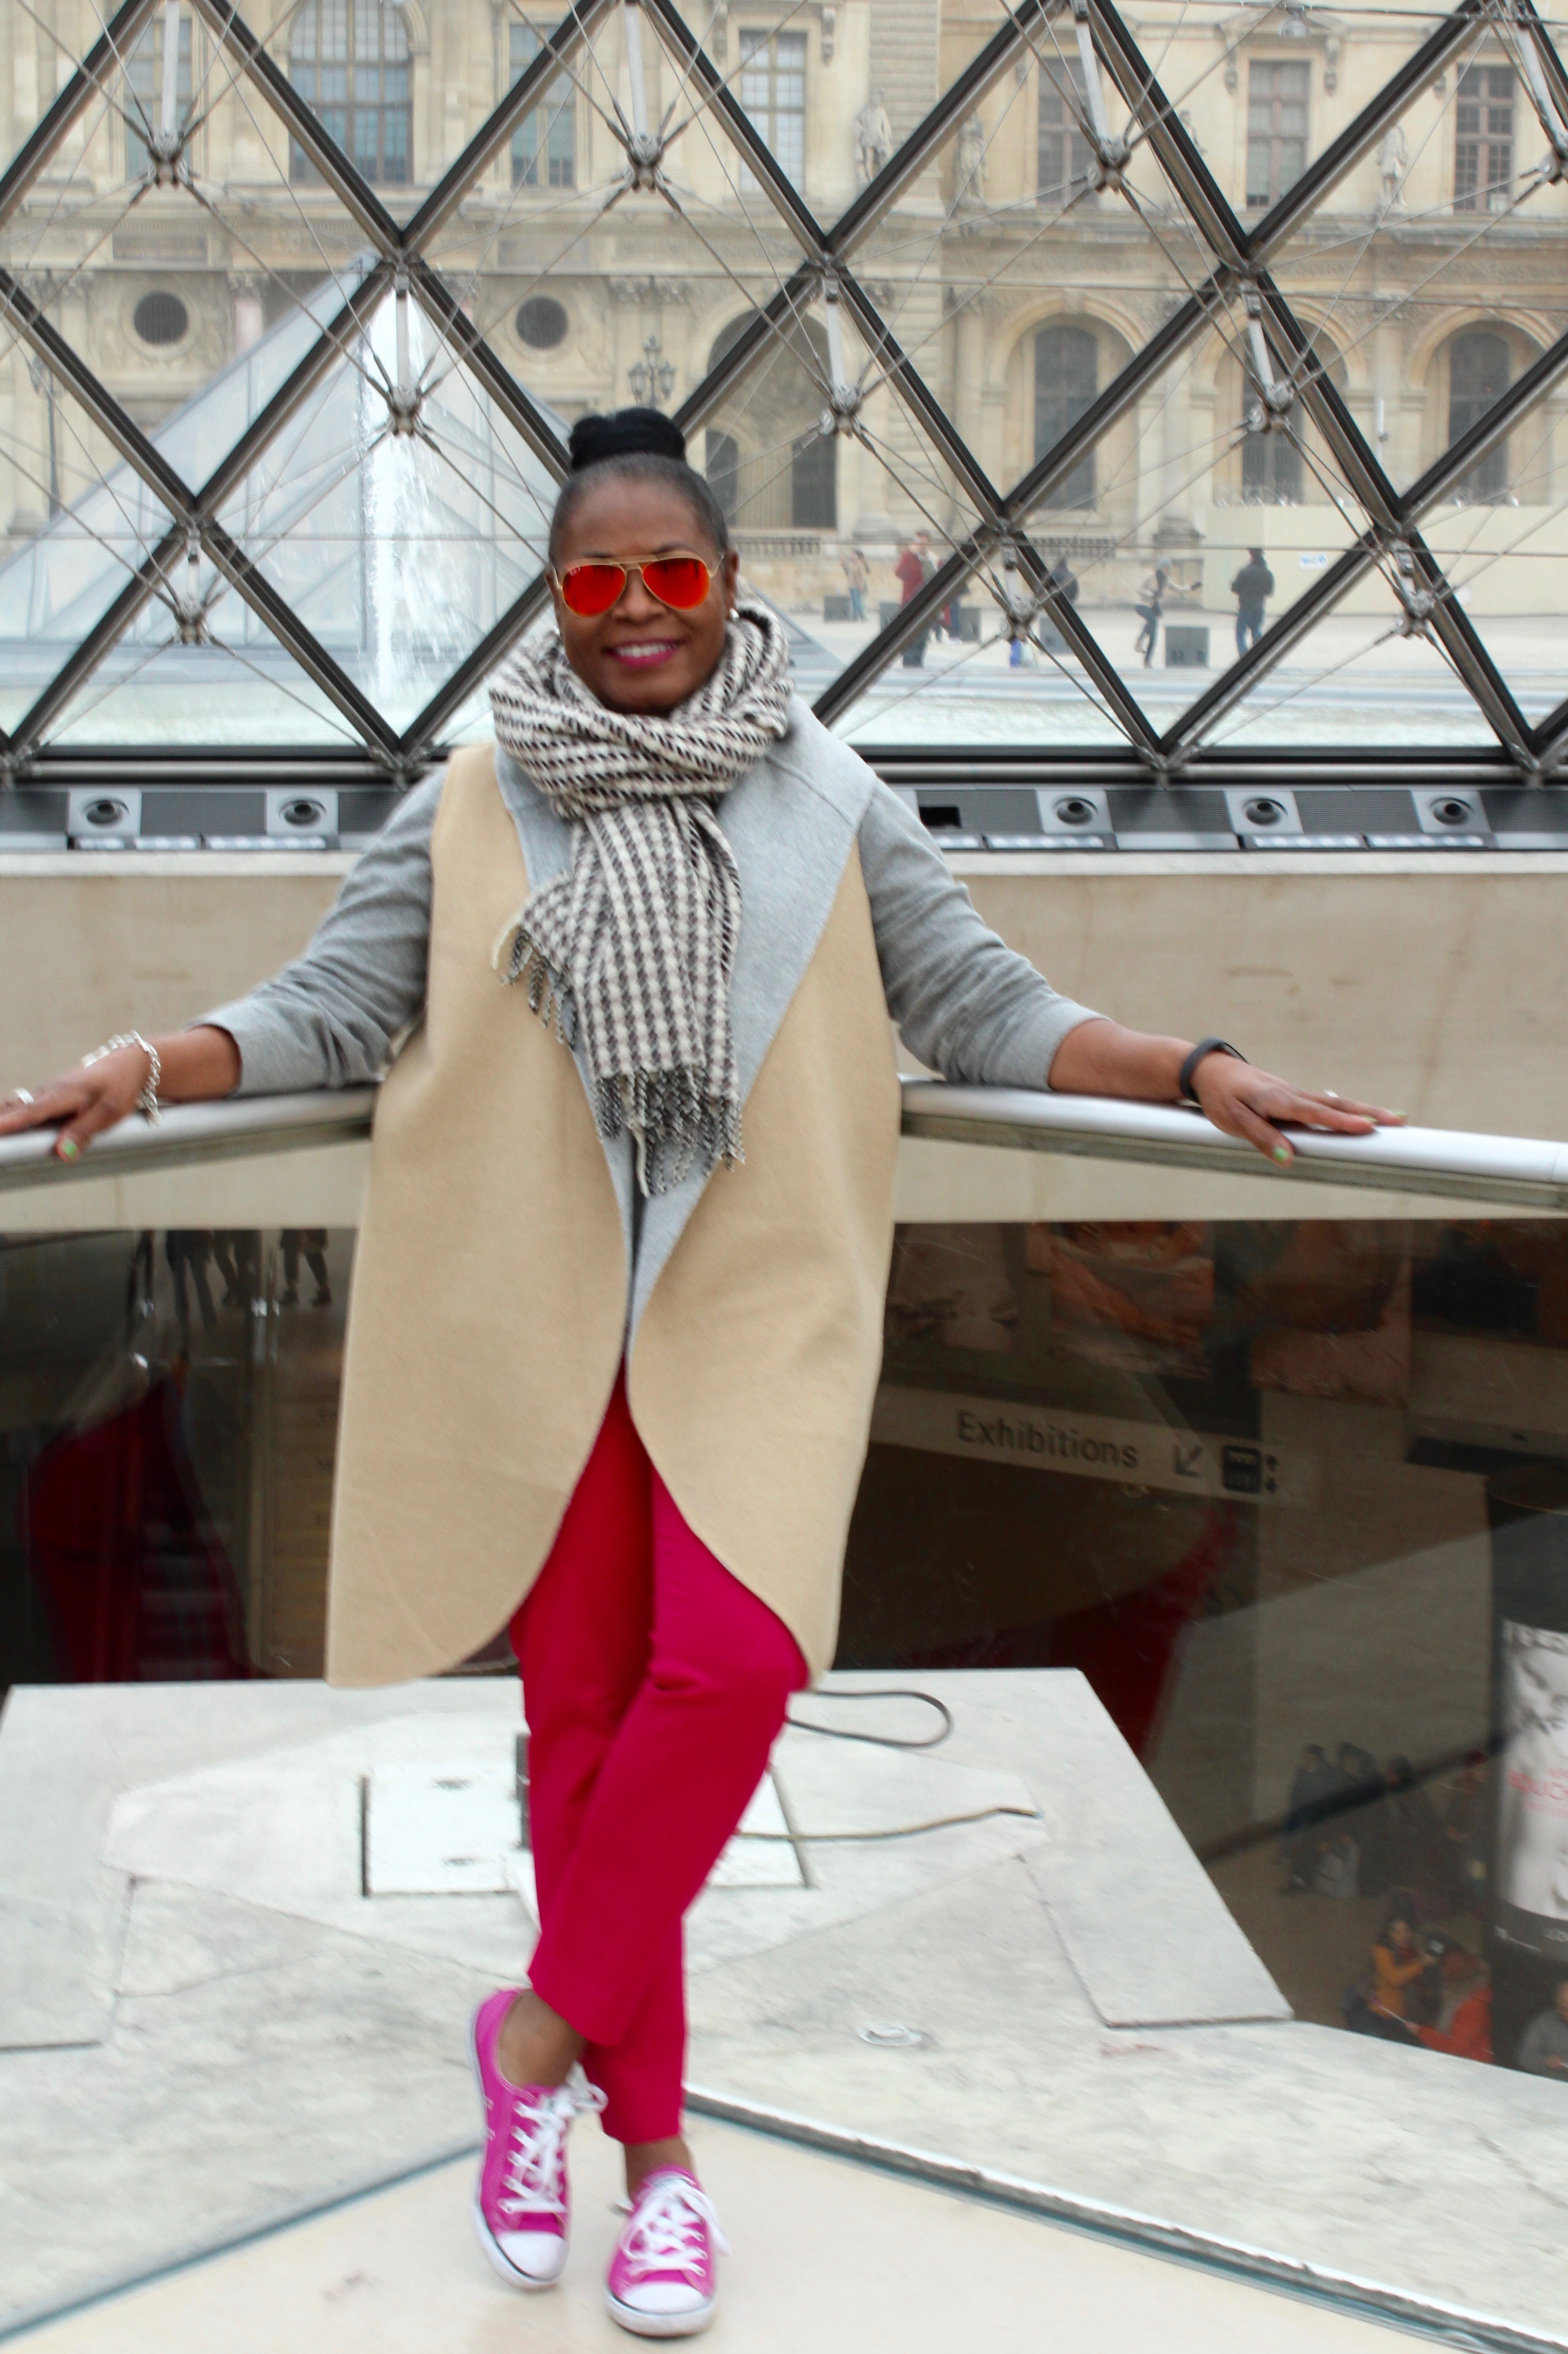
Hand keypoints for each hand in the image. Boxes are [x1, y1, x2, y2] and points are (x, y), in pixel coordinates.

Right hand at [0, 1043, 153, 1160]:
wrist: (126, 1063)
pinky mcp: (50, 1096)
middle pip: (17, 1107)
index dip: (12, 1122)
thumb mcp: (110, 1112)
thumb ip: (84, 1132)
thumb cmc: (120, 1087)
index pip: (33, 1111)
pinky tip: (3, 1123)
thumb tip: (61, 1154)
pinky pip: (26, 1105)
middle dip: (1, 1119)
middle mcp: (51, 1091)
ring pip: (18, 1104)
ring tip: (0, 1135)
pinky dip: (12, 1113)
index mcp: (65, 1094)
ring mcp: (48, 1092)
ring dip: (3, 1116)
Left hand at [1192, 1055, 1405, 1169]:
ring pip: (1335, 1103)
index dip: (1340, 1122)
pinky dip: (1347, 1110)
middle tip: (1400, 1121)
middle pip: (1336, 1105)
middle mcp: (1292, 1094)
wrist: (1211, 1072)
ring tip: (1395, 1118)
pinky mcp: (1294, 1097)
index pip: (1314, 1113)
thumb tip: (1289, 1160)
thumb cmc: (1220, 1097)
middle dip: (1369, 1114)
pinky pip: (1326, 1105)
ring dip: (1365, 1111)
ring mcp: (1296, 1094)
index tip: (1367, 1127)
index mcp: (1278, 1099)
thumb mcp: (1233, 1121)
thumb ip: (1262, 1138)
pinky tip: (1364, 1117)